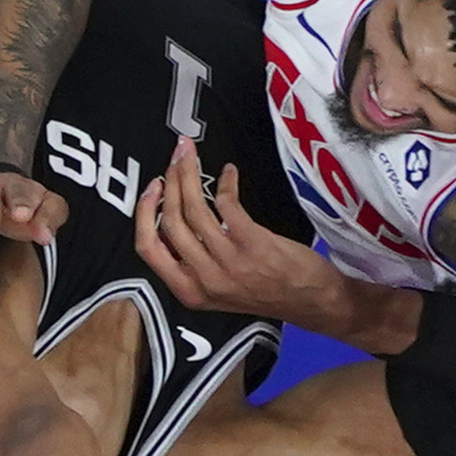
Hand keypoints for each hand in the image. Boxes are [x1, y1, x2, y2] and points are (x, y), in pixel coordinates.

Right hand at [135, 136, 339, 314]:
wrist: (311, 301)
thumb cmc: (266, 292)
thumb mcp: (217, 291)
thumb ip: (192, 264)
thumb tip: (174, 220)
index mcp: (189, 291)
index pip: (148, 249)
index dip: (144, 213)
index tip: (152, 188)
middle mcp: (204, 278)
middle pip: (170, 222)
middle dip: (169, 181)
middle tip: (176, 157)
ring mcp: (228, 262)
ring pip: (194, 209)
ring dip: (189, 175)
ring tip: (191, 155)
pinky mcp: (252, 244)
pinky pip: (226, 204)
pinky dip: (225, 183)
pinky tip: (228, 172)